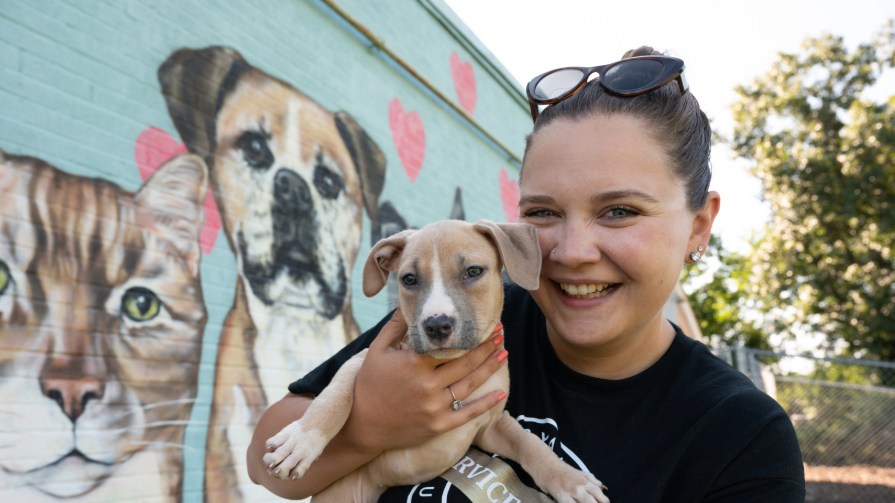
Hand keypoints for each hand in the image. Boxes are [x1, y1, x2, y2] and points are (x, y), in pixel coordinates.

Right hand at [341, 309, 507, 453]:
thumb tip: (409, 303)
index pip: (449, 345)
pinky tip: (501, 393)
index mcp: (414, 363)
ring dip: (489, 367)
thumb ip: (395, 326)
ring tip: (504, 352)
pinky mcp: (437, 425)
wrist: (362, 425)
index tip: (484, 322)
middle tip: (501, 332)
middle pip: (465, 362)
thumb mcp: (377, 350)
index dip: (470, 333)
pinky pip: (467, 414)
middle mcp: (427, 385)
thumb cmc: (369, 384)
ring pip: (469, 384)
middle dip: (486, 346)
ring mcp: (434, 407)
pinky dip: (486, 404)